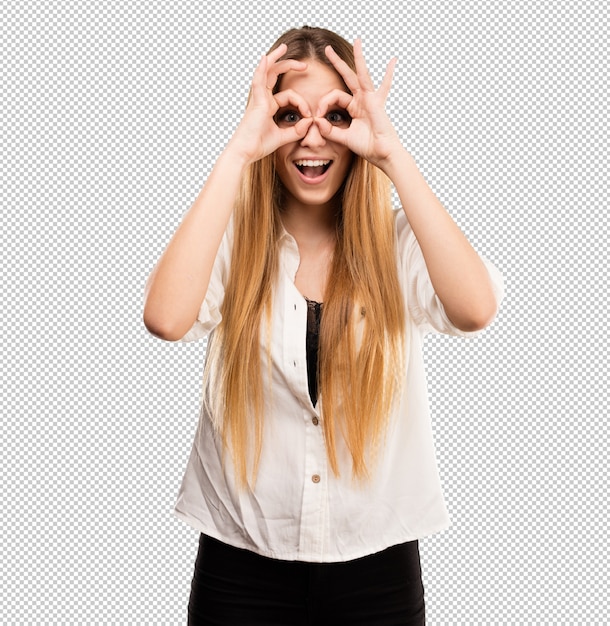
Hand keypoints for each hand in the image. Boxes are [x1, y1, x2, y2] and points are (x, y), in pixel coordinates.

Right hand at [227, 44, 313, 164]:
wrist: (245, 153)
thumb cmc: (258, 146)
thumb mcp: (282, 137)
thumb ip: (296, 130)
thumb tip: (309, 122)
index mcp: (267, 106)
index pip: (288, 96)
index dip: (302, 104)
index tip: (309, 116)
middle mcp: (262, 99)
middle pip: (274, 75)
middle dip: (288, 66)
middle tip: (304, 65)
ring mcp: (258, 99)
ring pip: (266, 72)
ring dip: (275, 58)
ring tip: (284, 47)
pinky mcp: (256, 102)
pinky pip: (258, 80)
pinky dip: (262, 68)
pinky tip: (266, 58)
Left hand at [316, 39, 402, 168]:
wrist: (382, 154)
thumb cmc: (367, 147)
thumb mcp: (344, 138)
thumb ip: (330, 130)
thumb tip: (316, 122)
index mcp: (354, 107)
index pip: (334, 97)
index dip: (323, 103)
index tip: (317, 116)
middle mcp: (362, 100)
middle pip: (347, 77)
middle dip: (337, 63)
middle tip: (327, 50)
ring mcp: (370, 99)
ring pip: (361, 74)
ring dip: (358, 57)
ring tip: (357, 41)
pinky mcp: (377, 102)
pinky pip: (384, 85)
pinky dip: (389, 74)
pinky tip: (393, 60)